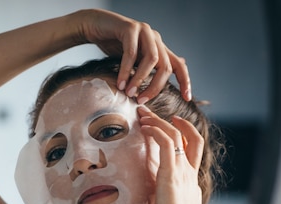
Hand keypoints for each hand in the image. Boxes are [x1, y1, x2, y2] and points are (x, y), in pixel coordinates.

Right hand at [76, 9, 190, 103]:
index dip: (185, 81)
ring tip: (129, 93)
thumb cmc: (111, 45)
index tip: (187, 98)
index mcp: (159, 47)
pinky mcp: (130, 28)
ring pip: (152, 59)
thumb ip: (143, 72)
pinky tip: (120, 83)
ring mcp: (144, 31)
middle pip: (166, 66)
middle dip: (156, 87)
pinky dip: (126, 70)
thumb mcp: (131, 62)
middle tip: (142, 101)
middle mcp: (155, 38)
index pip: (178, 65)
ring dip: (140, 79)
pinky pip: (131, 53)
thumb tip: (151, 92)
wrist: (93, 25)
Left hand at [138, 106, 202, 203]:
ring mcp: (182, 172)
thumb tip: (158, 196)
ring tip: (144, 115)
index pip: (192, 150)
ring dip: (159, 122)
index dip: (182, 135)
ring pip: (175, 136)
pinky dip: (156, 132)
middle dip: (172, 122)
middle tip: (153, 113)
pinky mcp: (171, 174)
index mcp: (191, 181)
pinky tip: (145, 128)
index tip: (170, 126)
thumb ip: (168, 198)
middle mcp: (190, 173)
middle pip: (189, 137)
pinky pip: (166, 143)